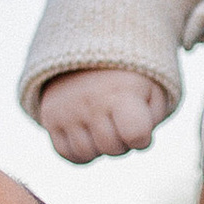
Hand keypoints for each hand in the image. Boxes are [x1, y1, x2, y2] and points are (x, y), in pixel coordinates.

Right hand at [40, 68, 173, 161]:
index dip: (143, 138)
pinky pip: (66, 153)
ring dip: (100, 148)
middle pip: (112, 149)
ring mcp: (67, 110)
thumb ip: (153, 118)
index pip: (135, 135)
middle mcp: (91, 101)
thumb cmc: (130, 77)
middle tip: (121, 122)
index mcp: (122, 91)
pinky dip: (80, 152)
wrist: (92, 49)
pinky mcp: (50, 116)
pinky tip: (89, 135)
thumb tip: (136, 142)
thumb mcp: (154, 89)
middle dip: (122, 143)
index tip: (140, 123)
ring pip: (87, 154)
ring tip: (104, 126)